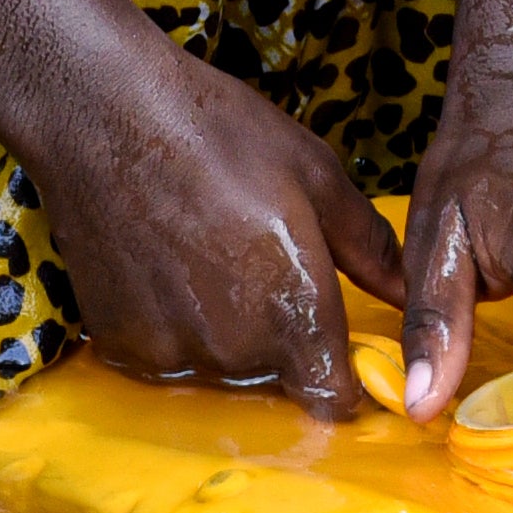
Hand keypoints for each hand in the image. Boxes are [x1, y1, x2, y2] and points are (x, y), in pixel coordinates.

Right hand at [31, 48, 410, 416]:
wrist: (103, 112)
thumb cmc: (217, 132)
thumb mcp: (313, 174)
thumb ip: (368, 246)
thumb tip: (409, 295)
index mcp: (295, 313)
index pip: (333, 399)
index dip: (340, 379)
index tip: (332, 343)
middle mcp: (236, 351)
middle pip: (275, 378)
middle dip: (279, 338)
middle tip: (256, 265)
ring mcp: (172, 352)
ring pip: (218, 368)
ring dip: (222, 333)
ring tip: (204, 258)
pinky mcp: (122, 345)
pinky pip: (165, 355)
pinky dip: (170, 326)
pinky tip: (162, 265)